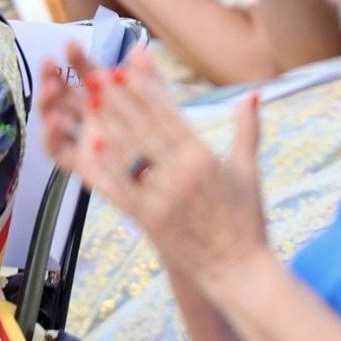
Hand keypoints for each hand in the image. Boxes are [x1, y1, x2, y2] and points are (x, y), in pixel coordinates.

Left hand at [45, 44, 269, 289]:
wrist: (240, 272)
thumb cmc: (245, 220)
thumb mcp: (248, 172)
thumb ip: (247, 130)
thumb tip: (253, 93)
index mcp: (204, 159)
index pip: (168, 118)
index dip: (143, 92)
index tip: (123, 68)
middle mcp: (183, 174)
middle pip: (143, 129)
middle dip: (118, 101)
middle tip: (93, 74)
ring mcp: (164, 197)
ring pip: (130, 154)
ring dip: (106, 124)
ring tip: (86, 101)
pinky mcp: (150, 220)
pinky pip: (123, 189)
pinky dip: (107, 166)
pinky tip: (89, 146)